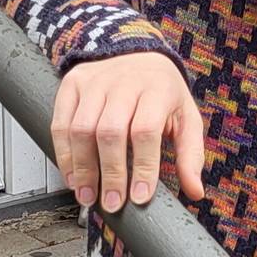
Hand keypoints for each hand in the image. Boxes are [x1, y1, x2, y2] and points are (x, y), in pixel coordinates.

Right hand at [51, 51, 205, 213]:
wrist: (136, 52)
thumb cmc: (162, 91)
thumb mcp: (185, 117)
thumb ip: (191, 154)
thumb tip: (194, 191)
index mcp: (157, 88)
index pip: (146, 130)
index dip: (142, 167)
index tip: (139, 197)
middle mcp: (124, 82)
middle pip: (111, 131)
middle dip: (110, 173)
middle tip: (112, 203)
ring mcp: (95, 81)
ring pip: (82, 129)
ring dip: (83, 168)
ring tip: (88, 196)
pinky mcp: (73, 84)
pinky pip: (61, 123)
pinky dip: (63, 154)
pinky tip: (72, 177)